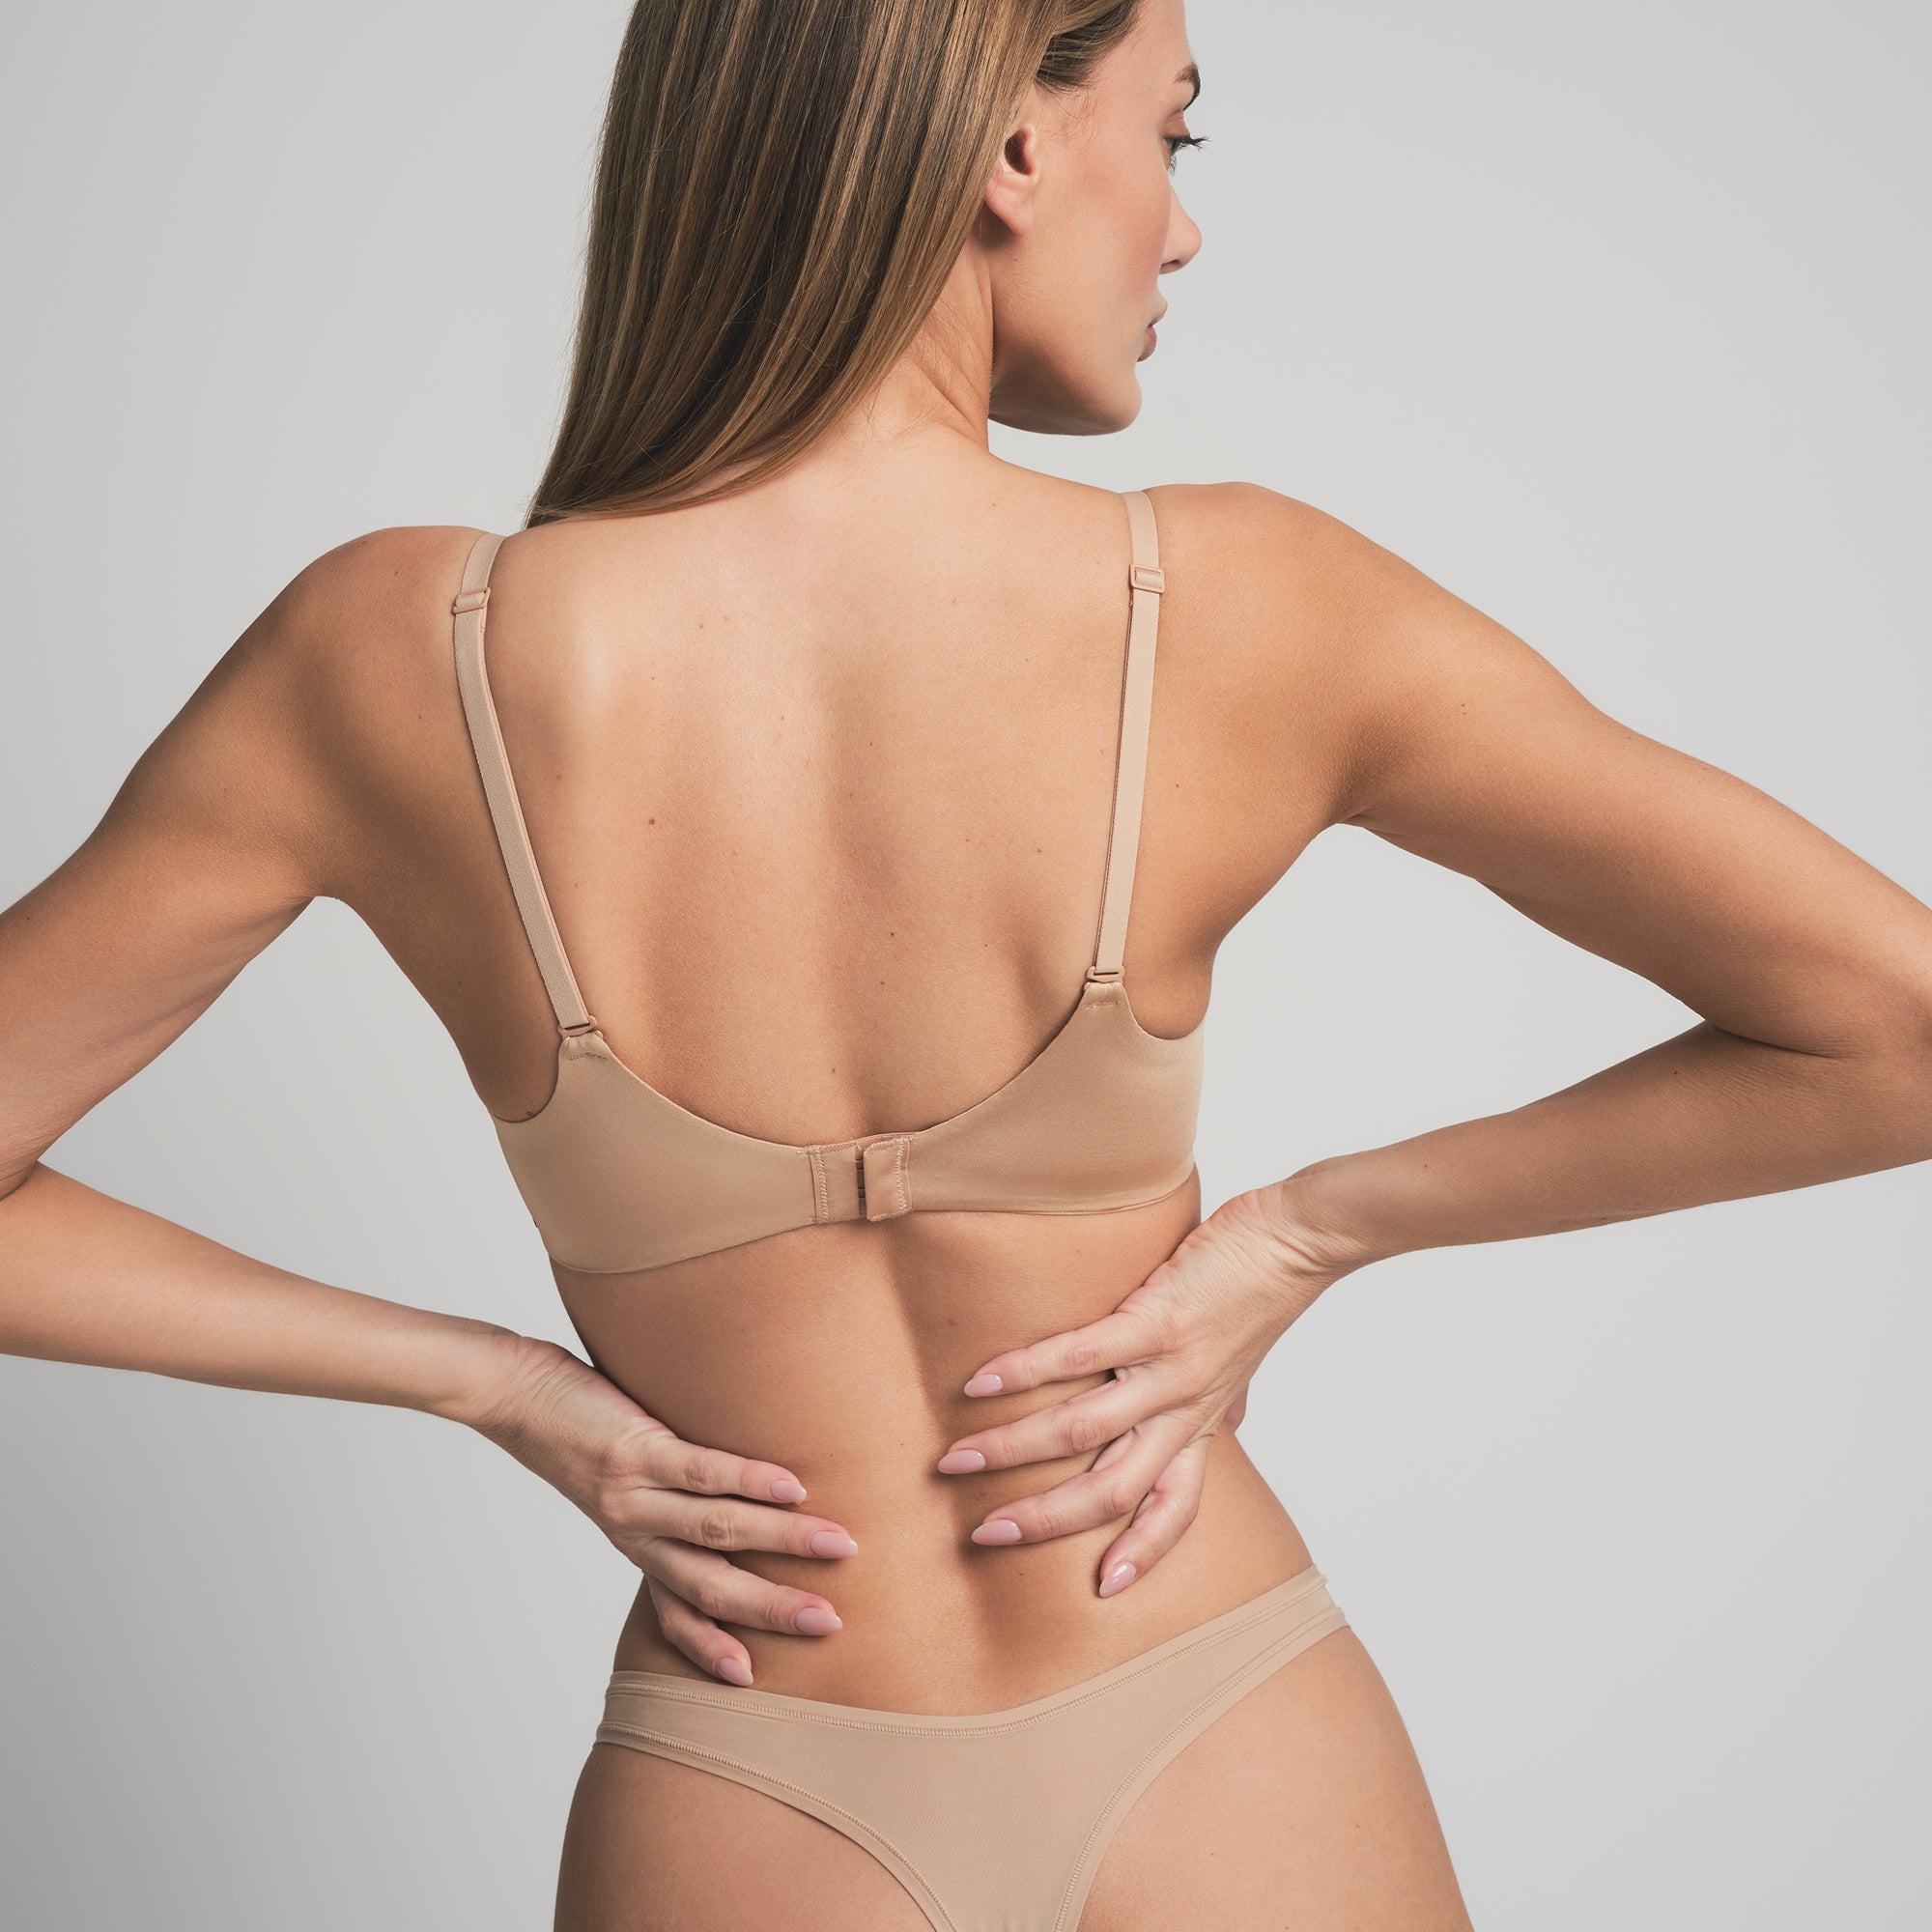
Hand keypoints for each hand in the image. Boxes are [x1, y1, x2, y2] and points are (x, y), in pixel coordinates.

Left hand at [467, 1335, 855, 1686]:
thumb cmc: (573, 1429)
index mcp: (634, 1543)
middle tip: (829, 1624)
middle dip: (771, 1608)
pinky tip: (792, 1485)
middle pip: (709, 1584)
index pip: (674, 1609)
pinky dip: (750, 1480)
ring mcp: (634, 1494)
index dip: (709, 1645)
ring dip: (782, 1540)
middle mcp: (634, 1531)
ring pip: (716, 1529)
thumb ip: (663, 1496)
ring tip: (837, 1543)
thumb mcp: (618, 1482)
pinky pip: (700, 1471)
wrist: (511, 1395)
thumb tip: (728, 1493)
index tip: (749, 1678)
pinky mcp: (634, 1449)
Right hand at [936, 1183, 1361, 1596]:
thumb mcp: (1245, 1364)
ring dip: (1013, 1449)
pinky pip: (1081, 1356)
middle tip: (985, 1533)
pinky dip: (1026, 1372)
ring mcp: (1171, 1368)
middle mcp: (1186, 1409)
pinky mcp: (1156, 1320)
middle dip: (1044, 1519)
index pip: (1177, 1508)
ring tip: (958, 1459)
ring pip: (1084, 1432)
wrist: (1300, 1238)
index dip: (1143, 1551)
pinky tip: (981, 1381)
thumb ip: (1227, 1398)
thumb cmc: (1263, 1292)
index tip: (1105, 1589)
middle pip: (1114, 1491)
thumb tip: (1234, 1423)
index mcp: (1203, 1422)